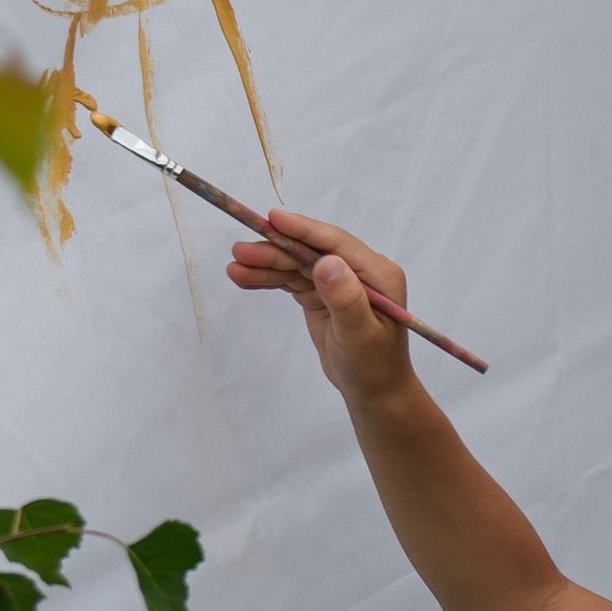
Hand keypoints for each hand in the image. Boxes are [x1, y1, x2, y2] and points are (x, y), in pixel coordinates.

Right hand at [226, 209, 417, 413]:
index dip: (304, 230)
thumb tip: (325, 262)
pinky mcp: (321, 294)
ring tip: (234, 268)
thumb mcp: (359, 334)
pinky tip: (244, 278)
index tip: (273, 218)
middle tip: (239, 252)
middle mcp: (359, 271)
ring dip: (266, 265)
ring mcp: (338, 282)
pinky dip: (269, 279)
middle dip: (276, 251)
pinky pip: (292, 280)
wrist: (373, 392)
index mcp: (377, 274)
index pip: (336, 244)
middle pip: (311, 252)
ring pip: (298, 265)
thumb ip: (344, 299)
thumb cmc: (373, 366)